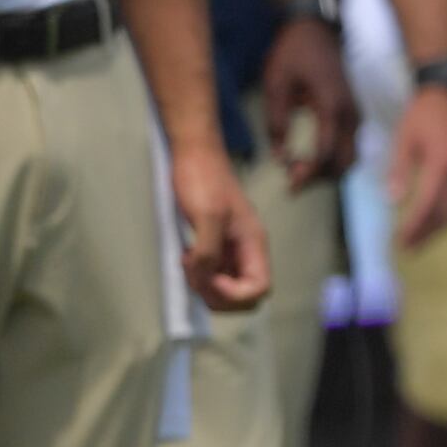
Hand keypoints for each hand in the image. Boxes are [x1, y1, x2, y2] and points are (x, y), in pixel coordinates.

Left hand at [174, 138, 269, 312]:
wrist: (193, 151)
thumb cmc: (203, 176)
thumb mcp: (206, 216)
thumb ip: (208, 252)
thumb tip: (205, 280)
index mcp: (254, 242)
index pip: (259, 288)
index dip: (235, 294)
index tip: (210, 279)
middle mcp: (247, 248)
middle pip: (245, 293)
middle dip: (219, 294)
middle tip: (195, 276)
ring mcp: (232, 246)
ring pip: (227, 284)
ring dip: (206, 284)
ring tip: (188, 264)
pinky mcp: (216, 241)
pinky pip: (214, 270)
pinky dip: (199, 272)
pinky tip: (186, 258)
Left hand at [258, 17, 360, 186]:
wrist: (314, 29)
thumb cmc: (292, 52)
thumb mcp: (275, 84)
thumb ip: (276, 122)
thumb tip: (278, 156)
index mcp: (331, 106)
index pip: (326, 154)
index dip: (308, 174)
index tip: (289, 183)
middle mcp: (350, 113)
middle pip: (344, 162)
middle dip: (319, 178)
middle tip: (291, 181)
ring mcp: (355, 113)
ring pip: (349, 157)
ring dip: (326, 171)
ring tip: (296, 171)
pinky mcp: (351, 113)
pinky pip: (348, 145)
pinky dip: (332, 159)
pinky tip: (307, 158)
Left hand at [385, 82, 446, 249]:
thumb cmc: (421, 117)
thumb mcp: (404, 141)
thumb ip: (399, 171)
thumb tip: (393, 201)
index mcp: (443, 163)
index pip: (428, 204)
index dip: (415, 226)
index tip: (401, 241)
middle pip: (445, 212)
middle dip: (426, 232)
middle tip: (409, 248)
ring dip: (439, 228)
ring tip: (420, 241)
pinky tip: (437, 224)